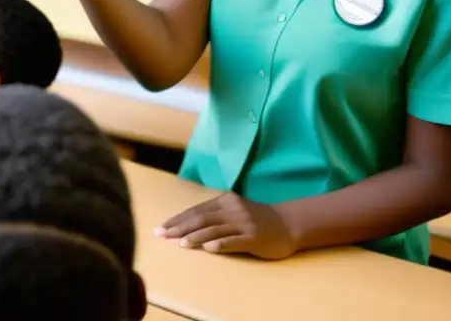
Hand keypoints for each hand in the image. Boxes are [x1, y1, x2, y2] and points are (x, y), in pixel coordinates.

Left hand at [154, 192, 296, 259]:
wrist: (288, 224)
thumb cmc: (257, 219)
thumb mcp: (235, 211)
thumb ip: (215, 215)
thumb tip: (186, 224)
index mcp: (226, 201)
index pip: (196, 210)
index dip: (178, 219)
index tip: (162, 227)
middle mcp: (233, 209)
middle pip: (201, 218)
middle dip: (179, 227)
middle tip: (163, 235)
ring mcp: (244, 223)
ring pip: (215, 229)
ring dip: (196, 236)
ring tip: (181, 243)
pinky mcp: (254, 237)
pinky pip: (234, 240)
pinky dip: (220, 244)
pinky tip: (208, 248)